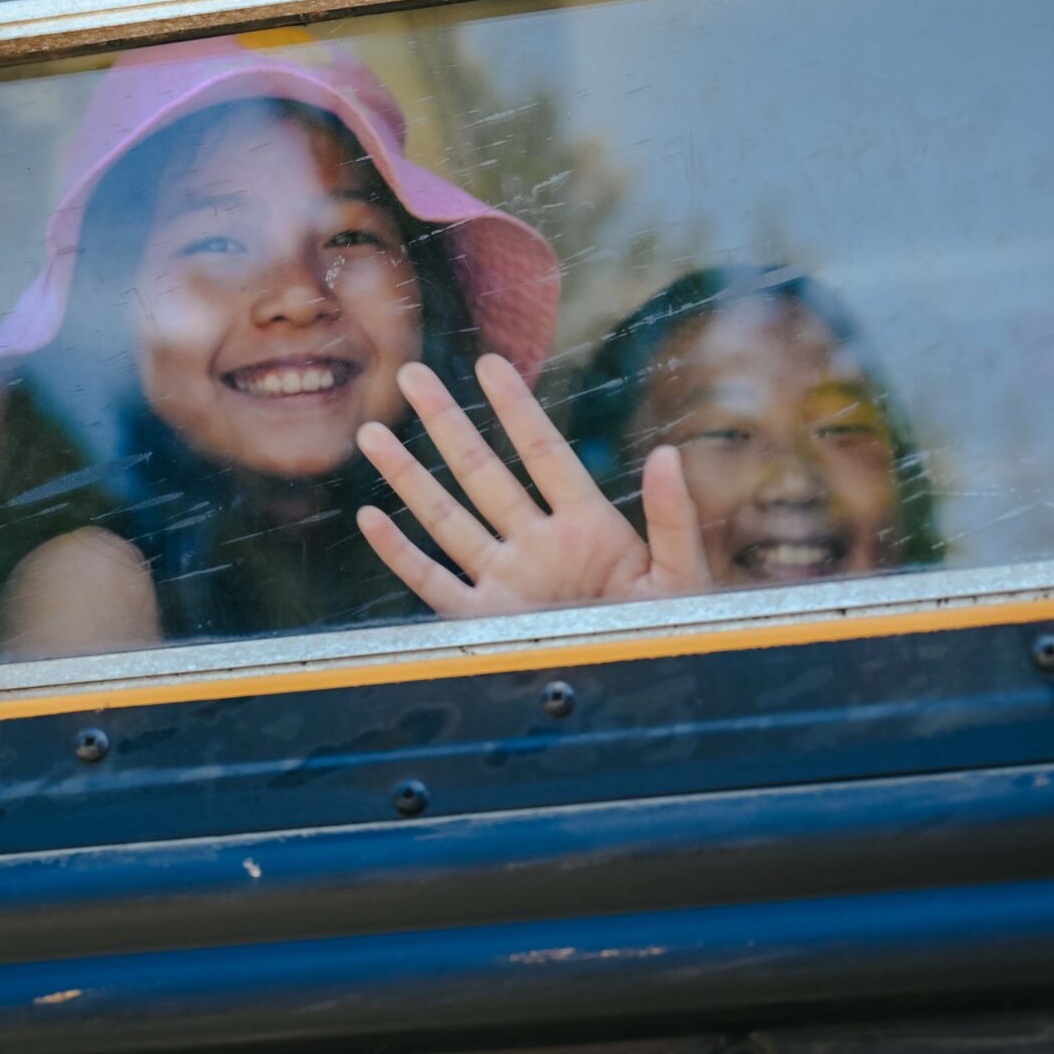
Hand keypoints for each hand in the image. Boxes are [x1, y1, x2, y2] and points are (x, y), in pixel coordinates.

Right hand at [354, 354, 713, 617]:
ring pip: (447, 518)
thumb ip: (672, 516)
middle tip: (414, 374)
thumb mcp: (682, 572)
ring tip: (374, 432)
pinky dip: (400, 553)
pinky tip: (371, 518)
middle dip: (446, 422)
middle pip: (482, 471)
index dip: (516, 408)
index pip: (543, 454)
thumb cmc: (673, 631)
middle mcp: (538, 546)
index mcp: (588, 527)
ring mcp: (508, 582)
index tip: (489, 363)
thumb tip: (667, 453)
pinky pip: (434, 583)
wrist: (647, 690)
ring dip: (410, 476)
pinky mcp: (487, 623)